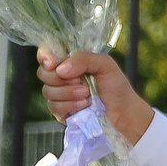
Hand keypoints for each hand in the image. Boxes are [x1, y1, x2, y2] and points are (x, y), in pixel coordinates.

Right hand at [36, 49, 155, 143]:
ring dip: (68, 93)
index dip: (45, 56)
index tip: (53, 63)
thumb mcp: (105, 65)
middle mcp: (61, 77)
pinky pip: (54, 107)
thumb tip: (60, 69)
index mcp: (70, 62)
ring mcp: (60, 95)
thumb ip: (84, 59)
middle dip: (60, 78)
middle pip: (42, 73)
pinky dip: (70, 105)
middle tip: (81, 82)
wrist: (123, 112)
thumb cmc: (116, 86)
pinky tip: (84, 105)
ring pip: (48, 91)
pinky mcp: (60, 112)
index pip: (47, 53)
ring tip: (87, 95)